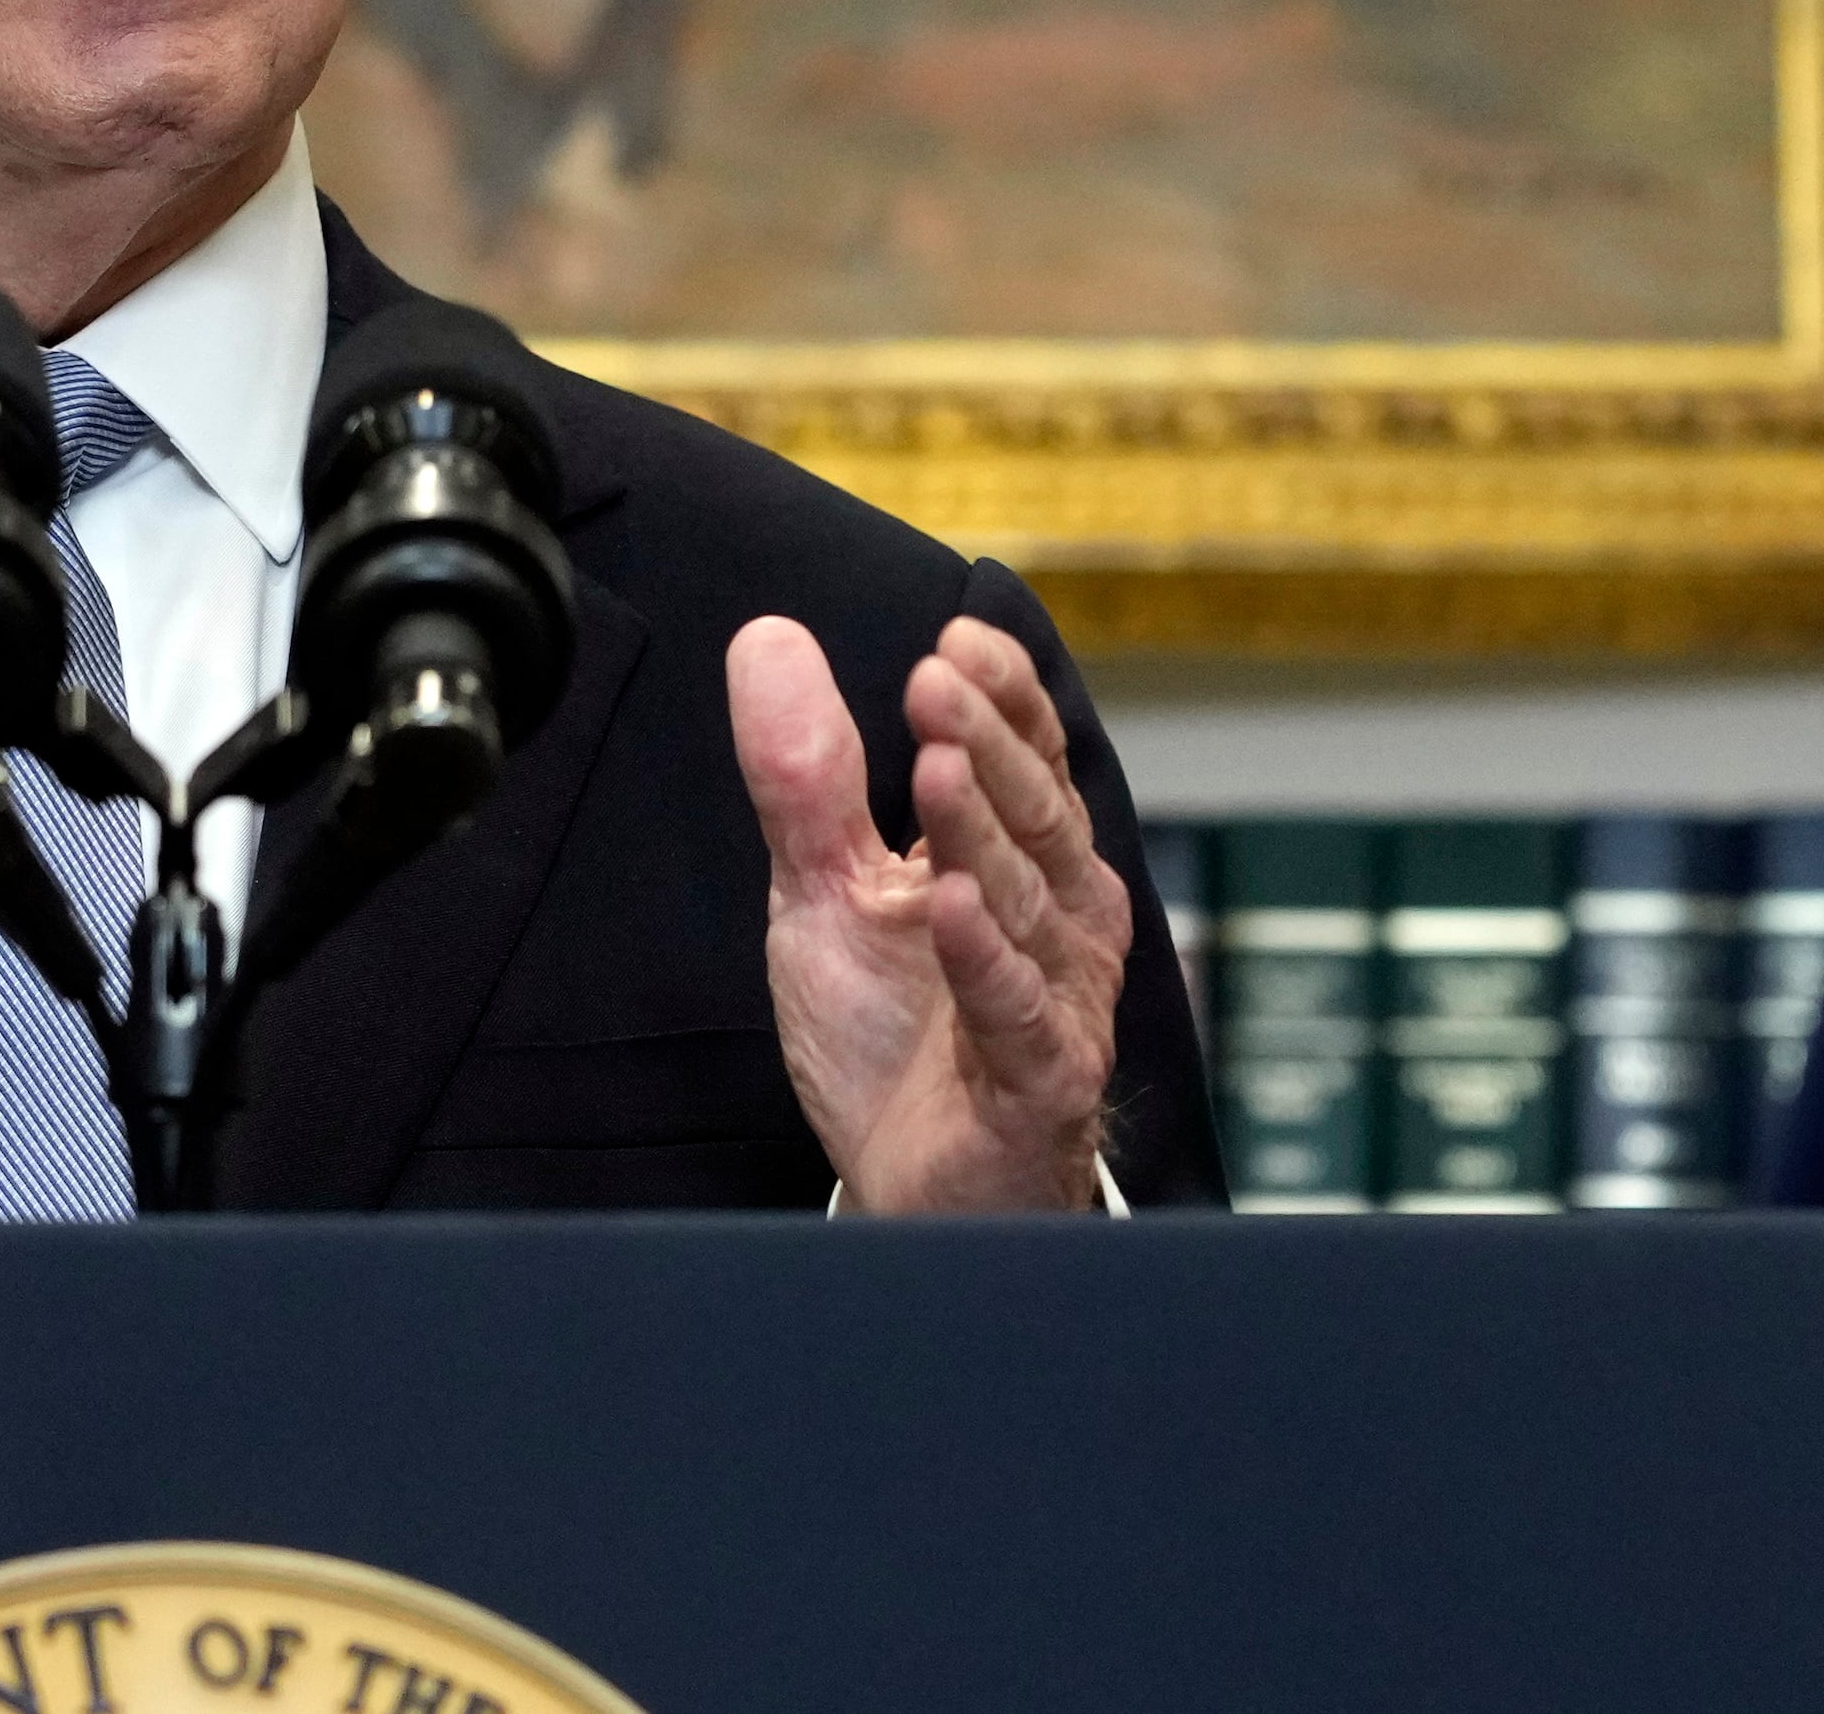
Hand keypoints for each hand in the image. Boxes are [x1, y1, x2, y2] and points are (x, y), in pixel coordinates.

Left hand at [731, 613, 1128, 1212]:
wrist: (909, 1185)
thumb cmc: (892, 1036)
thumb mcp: (827, 890)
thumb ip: (807, 778)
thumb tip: (768, 639)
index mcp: (1020, 863)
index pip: (1027, 761)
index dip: (1001, 699)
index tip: (955, 637)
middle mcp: (1055, 921)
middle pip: (1034, 816)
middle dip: (987, 744)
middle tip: (936, 678)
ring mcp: (1055, 1001)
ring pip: (1026, 903)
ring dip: (981, 833)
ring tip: (938, 763)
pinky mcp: (1036, 1083)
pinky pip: (1016, 1013)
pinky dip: (987, 959)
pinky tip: (950, 906)